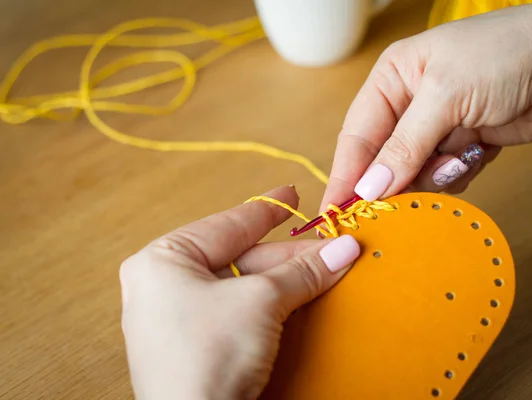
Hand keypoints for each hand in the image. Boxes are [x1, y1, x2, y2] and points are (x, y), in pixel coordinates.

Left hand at [120, 186, 359, 399]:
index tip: (292, 195)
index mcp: (163, 260)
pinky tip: (298, 297)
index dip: (267, 209)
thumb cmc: (208, 357)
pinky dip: (269, 304)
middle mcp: (163, 285)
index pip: (227, 224)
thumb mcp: (261, 301)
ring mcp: (176, 318)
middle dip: (287, 254)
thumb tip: (342, 249)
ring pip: (241, 286)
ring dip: (284, 280)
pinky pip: (236, 311)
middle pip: (239, 257)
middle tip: (329, 246)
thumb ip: (301, 271)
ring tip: (323, 269)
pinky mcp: (194, 346)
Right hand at [321, 1, 531, 209]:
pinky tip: (476, 154)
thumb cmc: (503, 55)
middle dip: (396, 180)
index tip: (335, 212)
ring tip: (461, 156)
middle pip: (383, 161)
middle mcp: (407, 105)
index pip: (356, 136)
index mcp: (391, 79)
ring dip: (435, 175)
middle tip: (400, 202)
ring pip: (414, 174)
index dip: (345, 176)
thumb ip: (405, 145)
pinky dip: (456, 175)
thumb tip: (370, 188)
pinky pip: (442, 177)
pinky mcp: (459, 146)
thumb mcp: (445, 95)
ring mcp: (435, 127)